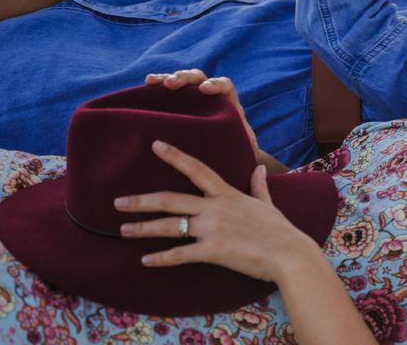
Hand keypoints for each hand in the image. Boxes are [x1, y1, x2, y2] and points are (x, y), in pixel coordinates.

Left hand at [115, 140, 320, 282]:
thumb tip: (259, 168)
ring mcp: (212, 229)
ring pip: (170, 226)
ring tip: (123, 230)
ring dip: (143, 228)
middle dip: (141, 200)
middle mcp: (215, 208)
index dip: (175, 156)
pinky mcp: (212, 250)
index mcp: (227, 194)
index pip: (197, 169)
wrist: (288, 253)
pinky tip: (146, 261)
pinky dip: (161, 258)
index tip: (155, 145)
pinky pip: (180, 254)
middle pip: (171, 199)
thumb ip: (259, 186)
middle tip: (118, 202)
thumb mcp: (267, 204)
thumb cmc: (280, 230)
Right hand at [145, 70, 286, 172]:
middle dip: (186, 79)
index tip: (205, 90)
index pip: (224, 86)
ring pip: (182, 81)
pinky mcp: (177, 103)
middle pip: (199, 78)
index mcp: (228, 104)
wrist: (220, 154)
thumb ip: (247, 148)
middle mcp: (210, 96)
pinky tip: (146, 85)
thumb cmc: (233, 152)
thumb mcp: (240, 150)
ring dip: (168, 78)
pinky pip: (167, 90)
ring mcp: (192, 98)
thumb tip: (257, 158)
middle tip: (172, 85)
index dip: (215, 85)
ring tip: (152, 82)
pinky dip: (157, 86)